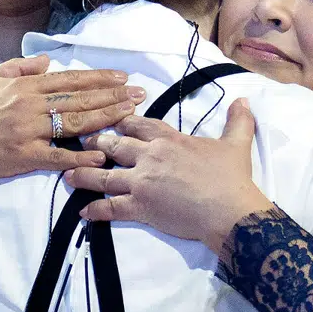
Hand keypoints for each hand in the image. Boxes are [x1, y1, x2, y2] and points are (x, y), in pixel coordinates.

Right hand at [0, 55, 142, 182]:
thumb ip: (18, 68)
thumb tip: (47, 62)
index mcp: (23, 86)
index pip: (69, 80)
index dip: (98, 78)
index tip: (122, 77)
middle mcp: (30, 105)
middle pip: (79, 99)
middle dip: (113, 96)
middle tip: (139, 94)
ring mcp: (28, 131)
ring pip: (75, 123)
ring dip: (106, 119)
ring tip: (130, 115)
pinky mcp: (23, 157)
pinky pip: (57, 156)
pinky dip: (80, 156)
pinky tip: (101, 154)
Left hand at [66, 97, 271, 251]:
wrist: (229, 210)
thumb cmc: (232, 178)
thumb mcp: (236, 144)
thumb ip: (237, 121)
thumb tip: (244, 100)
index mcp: (168, 139)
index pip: (137, 125)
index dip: (122, 123)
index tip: (111, 122)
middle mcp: (149, 157)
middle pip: (114, 146)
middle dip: (96, 145)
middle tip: (82, 144)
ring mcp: (141, 183)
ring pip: (104, 177)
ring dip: (84, 176)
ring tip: (68, 176)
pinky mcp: (140, 208)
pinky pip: (111, 208)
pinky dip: (94, 210)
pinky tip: (82, 212)